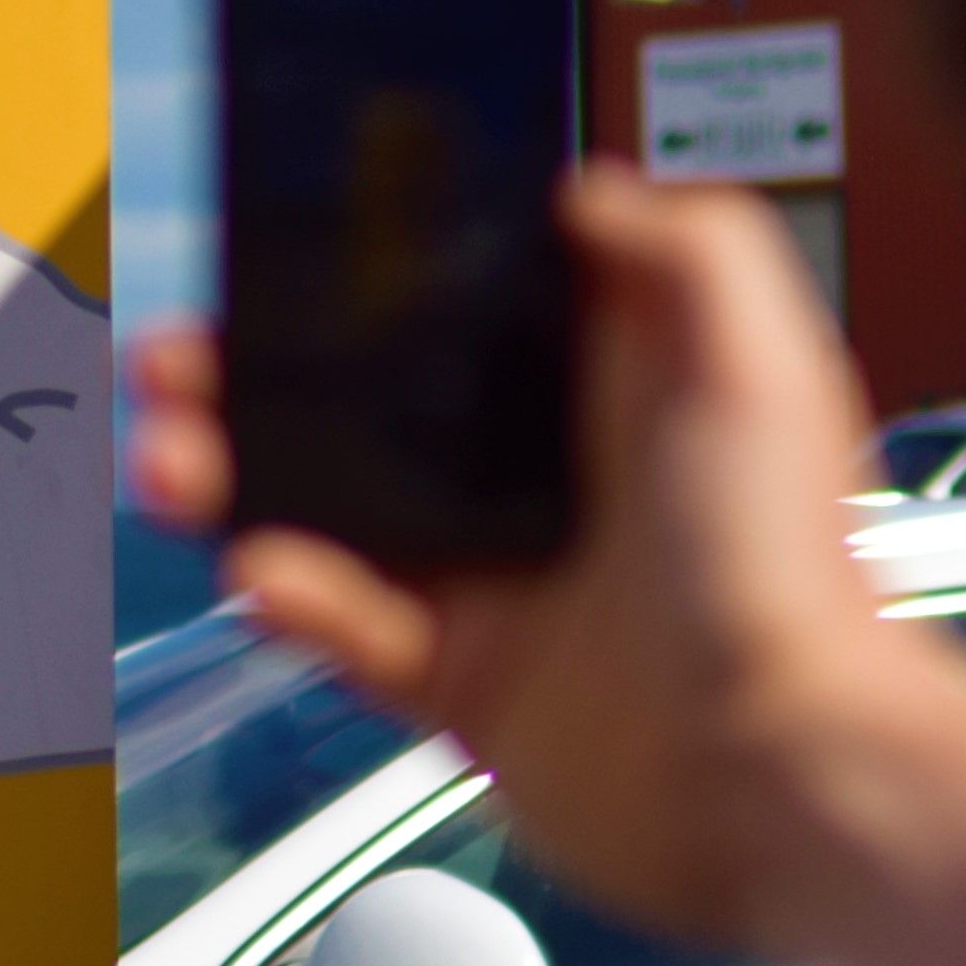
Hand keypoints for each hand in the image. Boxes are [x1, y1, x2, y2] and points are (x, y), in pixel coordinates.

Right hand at [129, 166, 965, 965]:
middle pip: (378, 406)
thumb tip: (590, 189)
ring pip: (343, 513)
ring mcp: (508, 586)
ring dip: (244, 477)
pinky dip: (298, 597)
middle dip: (267, 376)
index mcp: (617, 392)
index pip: (471, 311)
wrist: (784, 776)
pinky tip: (260, 568)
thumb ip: (686, 246)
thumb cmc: (792, 575)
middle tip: (184, 358)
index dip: (377, 280)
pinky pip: (356, 630)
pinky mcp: (472, 686)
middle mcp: (557, 482)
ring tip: (173, 459)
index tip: (289, 252)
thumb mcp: (756, 360)